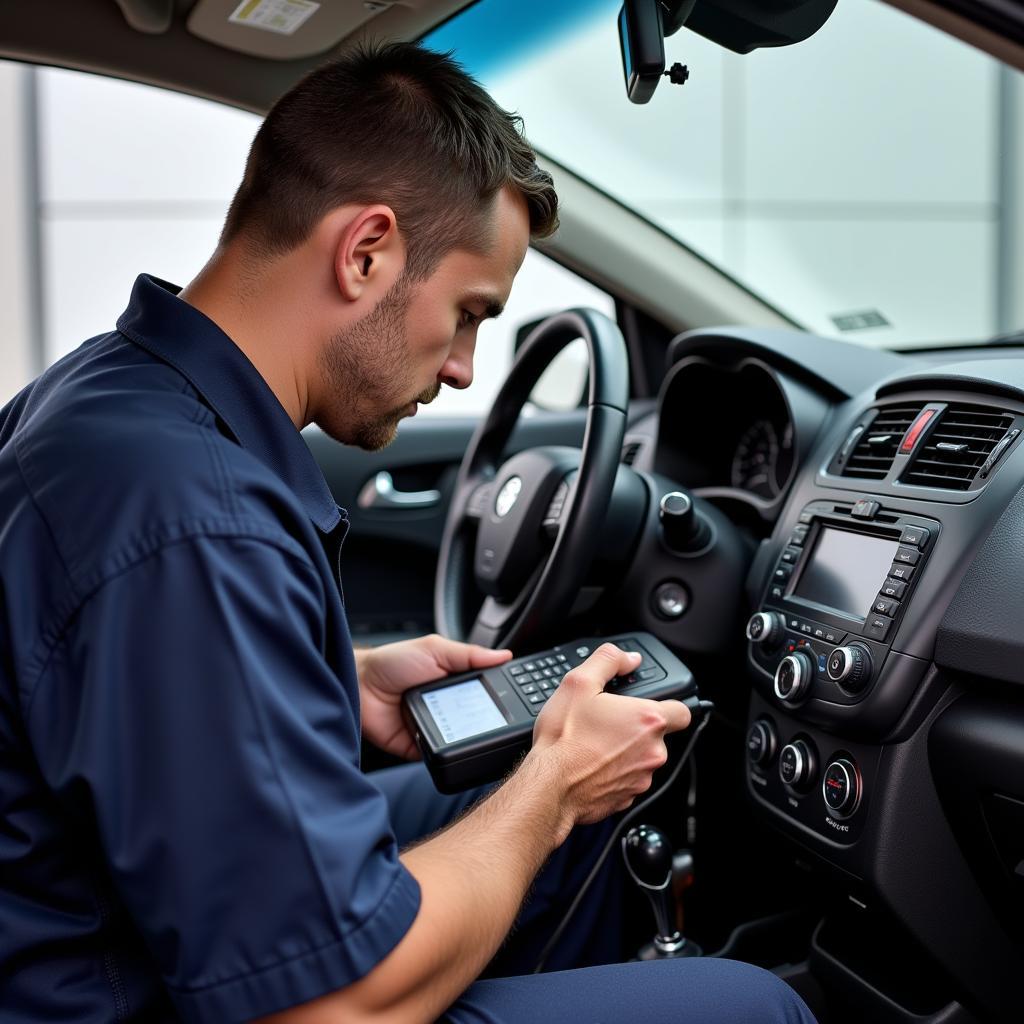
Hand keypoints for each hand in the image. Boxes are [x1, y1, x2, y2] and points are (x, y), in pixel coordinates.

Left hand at [357, 634, 511, 758]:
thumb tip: (503, 655)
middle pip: (478, 717)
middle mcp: (447, 706)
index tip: (515, 698)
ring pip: (462, 738)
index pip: (484, 691)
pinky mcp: (421, 748)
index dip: (498, 695)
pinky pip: (440, 755)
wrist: (358, 687)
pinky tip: (451, 743)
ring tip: (474, 729)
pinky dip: (446, 752)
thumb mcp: (434, 649)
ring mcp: (436, 728)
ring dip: (468, 736)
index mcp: (454, 682)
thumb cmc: (391, 663)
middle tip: (500, 717)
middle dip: (487, 718)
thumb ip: (468, 654)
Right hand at [529, 643, 690, 836]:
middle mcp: (653, 751)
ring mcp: (642, 778)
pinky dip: (614, 771)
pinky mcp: (628, 798)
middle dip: (637, 727)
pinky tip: (592, 763)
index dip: (668, 703)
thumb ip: (608, 660)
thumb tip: (628, 658)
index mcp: (647, 720)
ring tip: (594, 743)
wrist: (549, 786)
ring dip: (626, 750)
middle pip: (658, 734)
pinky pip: (628, 779)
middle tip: (608, 721)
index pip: (683, 709)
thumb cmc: (564, 739)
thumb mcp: (578, 683)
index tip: (649, 703)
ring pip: (643, 758)